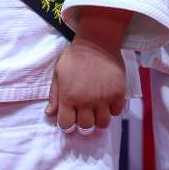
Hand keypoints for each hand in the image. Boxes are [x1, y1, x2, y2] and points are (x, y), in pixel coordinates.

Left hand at [46, 8, 127, 132]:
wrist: (97, 42)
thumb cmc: (74, 57)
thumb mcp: (58, 73)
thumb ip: (54, 95)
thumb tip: (50, 114)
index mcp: (69, 97)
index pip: (66, 125)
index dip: (67, 124)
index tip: (70, 118)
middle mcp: (86, 102)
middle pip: (86, 127)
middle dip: (83, 122)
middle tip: (85, 112)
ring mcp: (104, 99)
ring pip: (103, 123)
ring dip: (99, 119)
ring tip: (97, 109)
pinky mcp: (118, 94)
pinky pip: (117, 112)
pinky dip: (113, 109)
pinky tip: (108, 100)